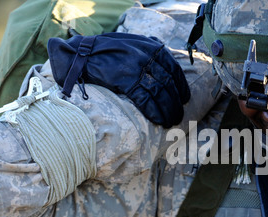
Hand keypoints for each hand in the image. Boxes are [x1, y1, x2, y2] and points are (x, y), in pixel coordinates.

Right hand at [48, 32, 189, 127]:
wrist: (82, 54)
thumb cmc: (109, 50)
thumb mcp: (134, 43)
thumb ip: (151, 52)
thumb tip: (166, 65)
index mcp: (152, 48)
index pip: (174, 70)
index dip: (182, 87)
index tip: (185, 99)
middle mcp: (147, 57)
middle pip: (168, 84)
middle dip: (176, 103)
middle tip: (178, 115)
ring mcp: (137, 69)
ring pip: (159, 93)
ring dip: (168, 110)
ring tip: (171, 121)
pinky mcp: (126, 81)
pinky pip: (145, 100)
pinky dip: (154, 112)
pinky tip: (159, 120)